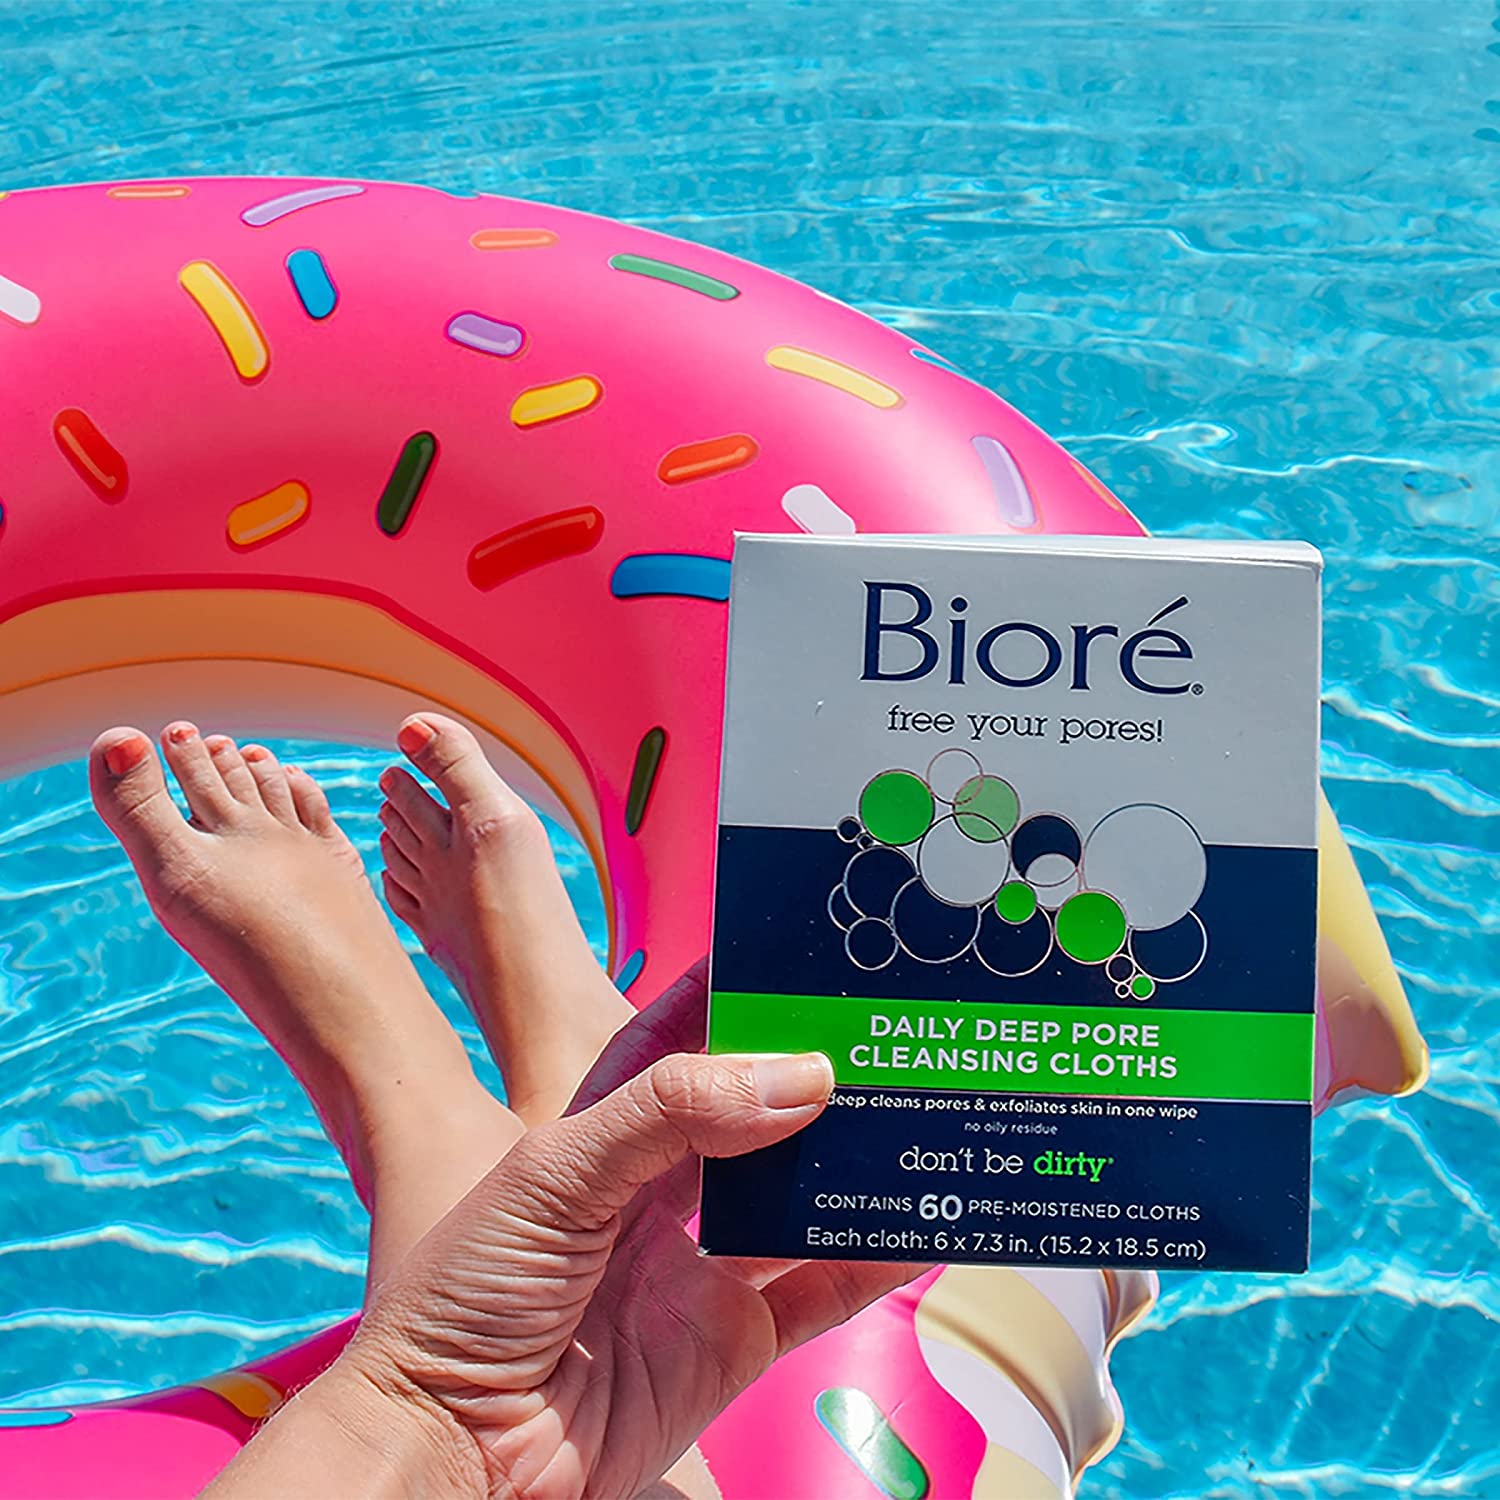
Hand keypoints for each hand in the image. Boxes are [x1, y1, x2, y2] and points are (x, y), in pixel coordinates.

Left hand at [336, 964, 915, 1497]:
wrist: (456, 1451)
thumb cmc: (468, 1296)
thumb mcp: (555, 1176)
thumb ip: (670, 1113)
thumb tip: (798, 1076)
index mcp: (602, 1132)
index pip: (676, 1040)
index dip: (730, 995)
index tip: (796, 953)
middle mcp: (658, 1191)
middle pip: (753, 1116)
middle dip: (812, 1074)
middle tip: (883, 1032)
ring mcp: (700, 1268)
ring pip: (796, 1199)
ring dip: (852, 1162)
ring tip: (918, 1111)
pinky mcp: (732, 1342)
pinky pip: (819, 1292)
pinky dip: (873, 1260)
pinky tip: (922, 1226)